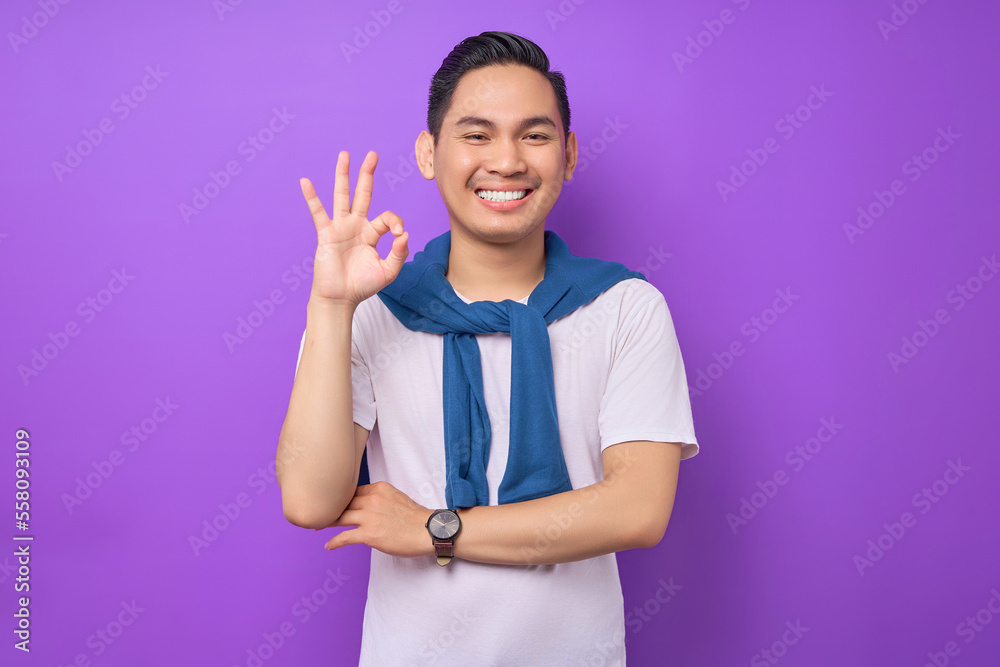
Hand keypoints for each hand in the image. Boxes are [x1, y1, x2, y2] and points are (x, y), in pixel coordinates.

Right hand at [300, 151, 408, 306]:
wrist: (340, 298)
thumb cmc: (363, 285)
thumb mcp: (388, 271)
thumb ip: (399, 253)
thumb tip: (405, 234)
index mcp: (372, 234)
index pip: (387, 218)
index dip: (396, 222)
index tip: (399, 235)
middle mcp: (356, 226)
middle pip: (363, 194)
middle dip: (367, 174)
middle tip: (373, 154)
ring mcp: (340, 228)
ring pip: (342, 196)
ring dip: (343, 175)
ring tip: (345, 155)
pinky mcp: (326, 234)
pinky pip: (317, 212)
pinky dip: (311, 197)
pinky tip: (305, 181)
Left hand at [321, 481, 433, 557]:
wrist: (428, 530)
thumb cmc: (416, 518)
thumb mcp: (397, 497)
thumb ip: (380, 499)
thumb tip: (367, 506)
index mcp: (379, 488)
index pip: (352, 491)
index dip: (341, 498)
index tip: (333, 503)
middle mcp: (372, 500)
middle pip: (343, 502)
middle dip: (329, 508)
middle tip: (318, 512)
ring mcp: (369, 517)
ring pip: (340, 517)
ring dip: (326, 522)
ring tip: (316, 526)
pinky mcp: (369, 534)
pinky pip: (345, 537)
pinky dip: (334, 541)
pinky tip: (328, 545)